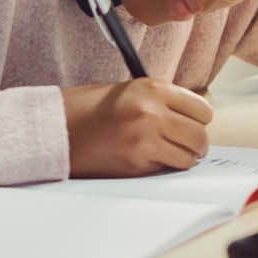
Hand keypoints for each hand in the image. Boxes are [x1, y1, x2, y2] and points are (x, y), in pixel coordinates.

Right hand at [61, 78, 213, 176]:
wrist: (56, 129)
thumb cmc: (91, 109)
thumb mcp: (130, 91)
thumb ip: (162, 100)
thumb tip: (195, 118)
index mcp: (153, 88)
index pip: (202, 109)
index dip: (200, 120)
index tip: (195, 125)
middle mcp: (152, 112)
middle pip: (200, 135)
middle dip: (197, 143)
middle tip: (190, 146)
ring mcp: (145, 139)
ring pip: (189, 156)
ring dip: (185, 158)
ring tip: (172, 155)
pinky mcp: (136, 162)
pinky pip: (167, 168)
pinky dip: (165, 167)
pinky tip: (150, 160)